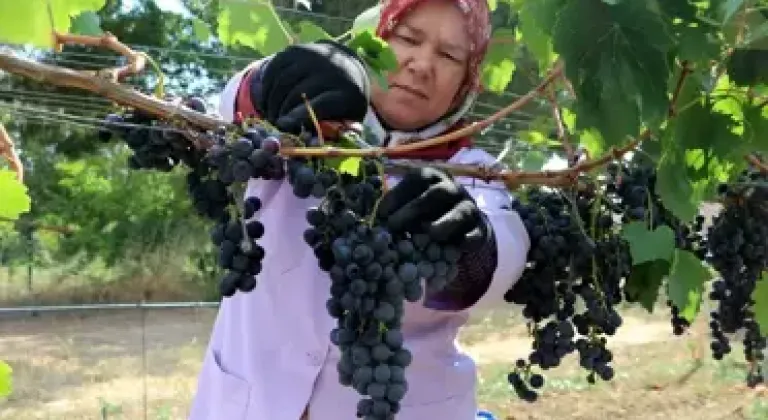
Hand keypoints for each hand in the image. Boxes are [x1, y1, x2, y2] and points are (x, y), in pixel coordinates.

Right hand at [254, 40, 369, 133]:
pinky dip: (267, 87)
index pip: (320, 105)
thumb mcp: (345, 119)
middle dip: (283, 112)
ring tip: (271, 115)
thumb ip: (332, 131)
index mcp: (348, 91)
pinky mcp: (296, 50)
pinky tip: (268, 99)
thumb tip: (314, 142)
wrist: (344, 68)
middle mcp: (332, 69)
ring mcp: (313, 56)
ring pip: (282, 82)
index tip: (284, 127)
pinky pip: (273, 70)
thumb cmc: (342, 103)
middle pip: (298, 94)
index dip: (299, 118)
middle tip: (276, 125)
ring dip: (272, 101)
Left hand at [375, 167, 489, 249]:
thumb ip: (397, 210)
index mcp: (433, 178)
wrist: (462, 226)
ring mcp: (469, 209)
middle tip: (394, 225)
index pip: (418, 178)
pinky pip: (474, 235)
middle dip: (414, 209)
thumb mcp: (411, 206)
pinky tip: (451, 249)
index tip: (381, 213)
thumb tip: (377, 221)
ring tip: (427, 234)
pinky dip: (464, 242)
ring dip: (443, 224)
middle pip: (437, 193)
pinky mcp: (480, 230)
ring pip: (461, 212)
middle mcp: (452, 190)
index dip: (399, 194)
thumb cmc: (427, 214)